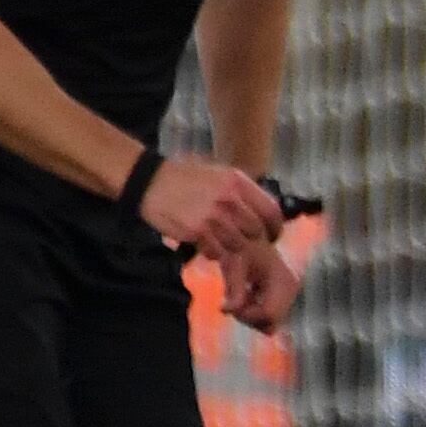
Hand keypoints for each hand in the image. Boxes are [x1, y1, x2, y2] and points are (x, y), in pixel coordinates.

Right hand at [140, 155, 283, 257]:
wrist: (150, 181)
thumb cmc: (186, 177)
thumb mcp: (219, 174)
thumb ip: (242, 191)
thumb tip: (262, 210)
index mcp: (238, 182)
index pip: (270, 210)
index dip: (275, 226)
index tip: (273, 234)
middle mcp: (230, 199)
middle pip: (256, 230)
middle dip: (253, 239)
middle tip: (246, 243)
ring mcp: (214, 217)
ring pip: (238, 244)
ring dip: (232, 247)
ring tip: (222, 242)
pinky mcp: (197, 232)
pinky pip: (217, 252)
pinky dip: (215, 252)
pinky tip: (207, 245)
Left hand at [220, 240, 301, 332]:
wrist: (252, 236)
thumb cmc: (242, 248)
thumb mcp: (234, 267)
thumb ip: (233, 290)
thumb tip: (225, 311)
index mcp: (283, 282)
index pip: (268, 315)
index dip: (246, 316)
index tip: (229, 305)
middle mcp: (291, 291)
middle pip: (270, 323)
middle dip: (248, 317)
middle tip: (232, 301)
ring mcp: (289, 296)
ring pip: (269, 324)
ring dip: (249, 315)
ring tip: (239, 296)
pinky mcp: (285, 298)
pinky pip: (269, 318)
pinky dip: (254, 311)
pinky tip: (247, 295)